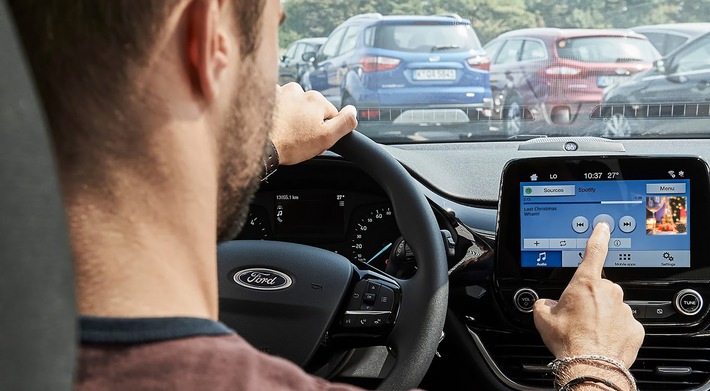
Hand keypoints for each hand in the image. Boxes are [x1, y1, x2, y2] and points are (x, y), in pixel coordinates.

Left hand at [270, 83, 356, 164]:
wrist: (258, 144)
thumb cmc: (290, 144)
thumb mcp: (326, 138)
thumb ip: (344, 123)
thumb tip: (353, 111)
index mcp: (316, 99)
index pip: (329, 114)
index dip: (323, 129)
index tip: (313, 138)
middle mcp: (298, 90)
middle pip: (310, 108)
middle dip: (306, 122)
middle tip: (298, 139)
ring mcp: (280, 92)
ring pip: (293, 106)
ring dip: (291, 117)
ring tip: (284, 133)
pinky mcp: (263, 97)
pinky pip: (276, 104)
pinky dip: (276, 113)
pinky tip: (274, 126)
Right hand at [533, 222, 644, 366]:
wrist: (590, 366)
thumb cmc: (568, 341)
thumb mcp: (542, 318)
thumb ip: (543, 304)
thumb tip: (544, 304)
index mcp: (585, 283)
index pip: (594, 251)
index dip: (598, 236)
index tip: (604, 227)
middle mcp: (608, 292)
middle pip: (599, 288)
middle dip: (590, 299)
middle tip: (577, 317)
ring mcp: (624, 310)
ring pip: (612, 307)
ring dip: (602, 316)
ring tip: (589, 332)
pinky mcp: (636, 328)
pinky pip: (624, 324)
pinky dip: (615, 331)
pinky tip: (603, 340)